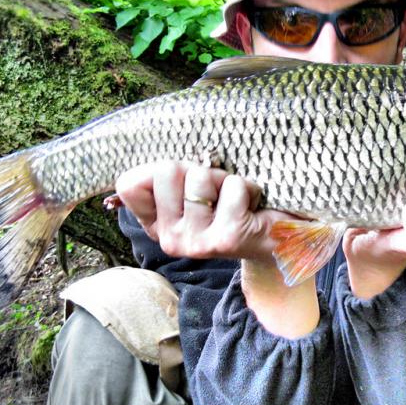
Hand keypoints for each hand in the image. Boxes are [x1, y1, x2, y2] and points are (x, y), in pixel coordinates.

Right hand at [115, 161, 319, 337]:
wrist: (277, 242)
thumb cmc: (233, 207)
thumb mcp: (193, 192)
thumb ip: (167, 178)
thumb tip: (141, 161)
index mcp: (156, 226)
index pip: (129, 183)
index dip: (161, 170)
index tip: (186, 183)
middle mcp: (169, 240)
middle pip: (166, 170)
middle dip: (198, 170)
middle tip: (217, 193)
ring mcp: (195, 243)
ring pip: (200, 176)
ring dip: (225, 180)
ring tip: (235, 201)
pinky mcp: (225, 238)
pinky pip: (232, 187)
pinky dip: (249, 188)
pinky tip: (252, 209)